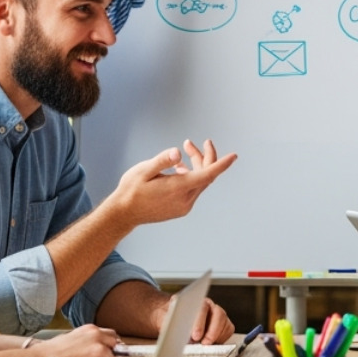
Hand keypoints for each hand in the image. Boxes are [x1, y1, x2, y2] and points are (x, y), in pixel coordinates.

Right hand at [108, 139, 236, 227]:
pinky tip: (179, 168)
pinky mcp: (180, 209)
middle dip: (202, 156)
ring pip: (199, 182)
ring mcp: (183, 206)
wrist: (123, 213)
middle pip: (205, 175)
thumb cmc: (131, 190)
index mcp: (177, 188)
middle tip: (191, 142)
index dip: (221, 164)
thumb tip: (177, 152)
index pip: (207, 175)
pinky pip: (193, 190)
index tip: (234, 156)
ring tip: (184, 150)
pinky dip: (191, 176)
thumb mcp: (143, 170)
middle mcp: (184, 200)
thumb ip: (162, 160)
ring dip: (195, 165)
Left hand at [151, 294, 234, 344]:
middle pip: (219, 314)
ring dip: (216, 337)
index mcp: (195, 299)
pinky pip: (228, 330)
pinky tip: (212, 344)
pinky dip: (222, 339)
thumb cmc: (170, 318)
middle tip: (203, 343)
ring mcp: (217, 313)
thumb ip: (171, 323)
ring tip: (206, 346)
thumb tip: (177, 333)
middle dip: (211, 332)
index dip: (199, 322)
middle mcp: (209, 305)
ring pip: (225, 323)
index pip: (201, 308)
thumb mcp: (165, 319)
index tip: (195, 336)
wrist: (173, 318)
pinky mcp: (223, 323)